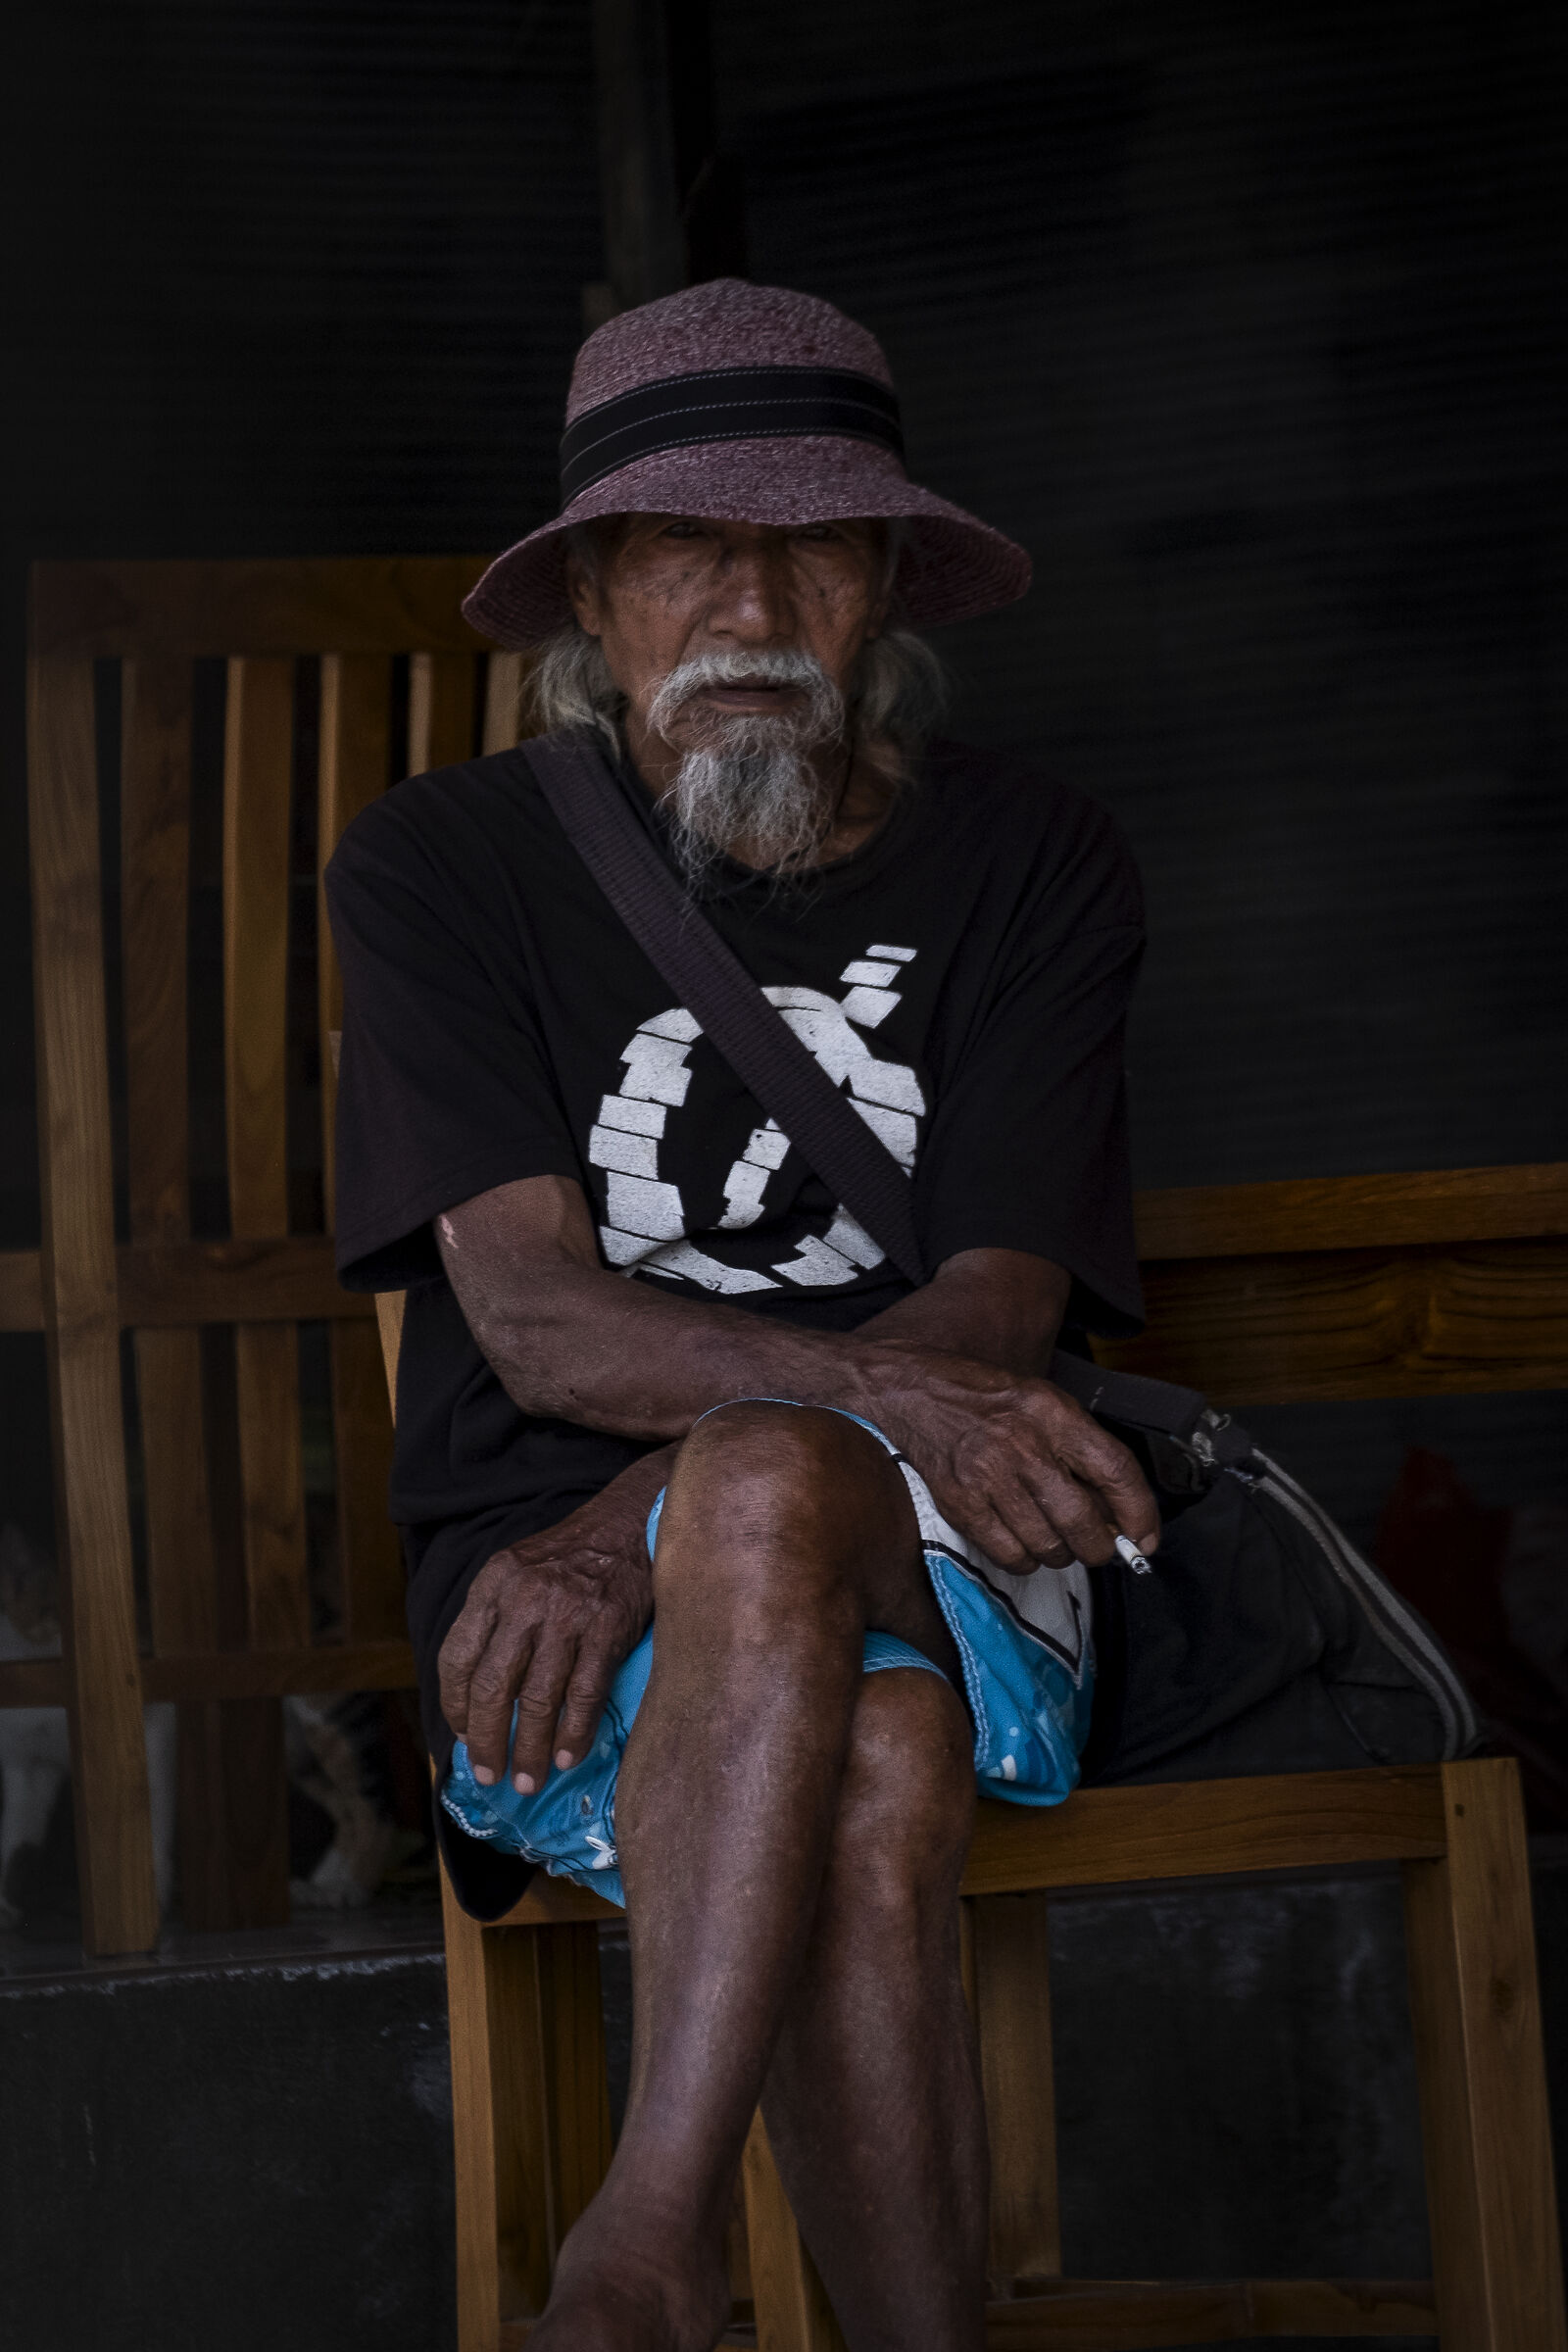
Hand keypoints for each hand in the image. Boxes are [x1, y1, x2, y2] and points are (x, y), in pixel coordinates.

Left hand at [438, 1453, 668, 1793]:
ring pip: (538, 1699)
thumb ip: (495, 1621)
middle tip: (490, 1777)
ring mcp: (568, 1615)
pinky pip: (584, 1695)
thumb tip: (478, 1697)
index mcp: (493, 1585)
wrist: (630, 1523)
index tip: (462, 1736)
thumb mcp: (517, 1572)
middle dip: (486, 1741)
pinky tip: (565, 1758)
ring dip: (529, 1749)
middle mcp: (525, 1600)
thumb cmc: (569, 1557)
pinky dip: (573, 1733)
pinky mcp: (607, 1630)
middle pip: (493, 1686)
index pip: (457, 1656)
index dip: (454, 1705)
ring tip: (527, 1781)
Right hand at [855, 1343, 1158, 1573]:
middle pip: (1082, 1521)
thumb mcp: (1042, 1404)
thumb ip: (1081, 1450)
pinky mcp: (960, 1502)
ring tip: (1054, 1539)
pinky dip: (1024, 1560)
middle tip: (1098, 1547)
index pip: (1115, 1470)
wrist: (910, 1391)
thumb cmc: (983, 1400)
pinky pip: (1009, 1554)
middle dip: (1099, 1547)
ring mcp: (988, 1475)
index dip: (1138, 1512)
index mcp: (1052, 1412)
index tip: (1144, 1538)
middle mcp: (1023, 1443)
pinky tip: (1022, 1542)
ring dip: (1060, 1554)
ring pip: (1048, 1546)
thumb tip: (1117, 1513)